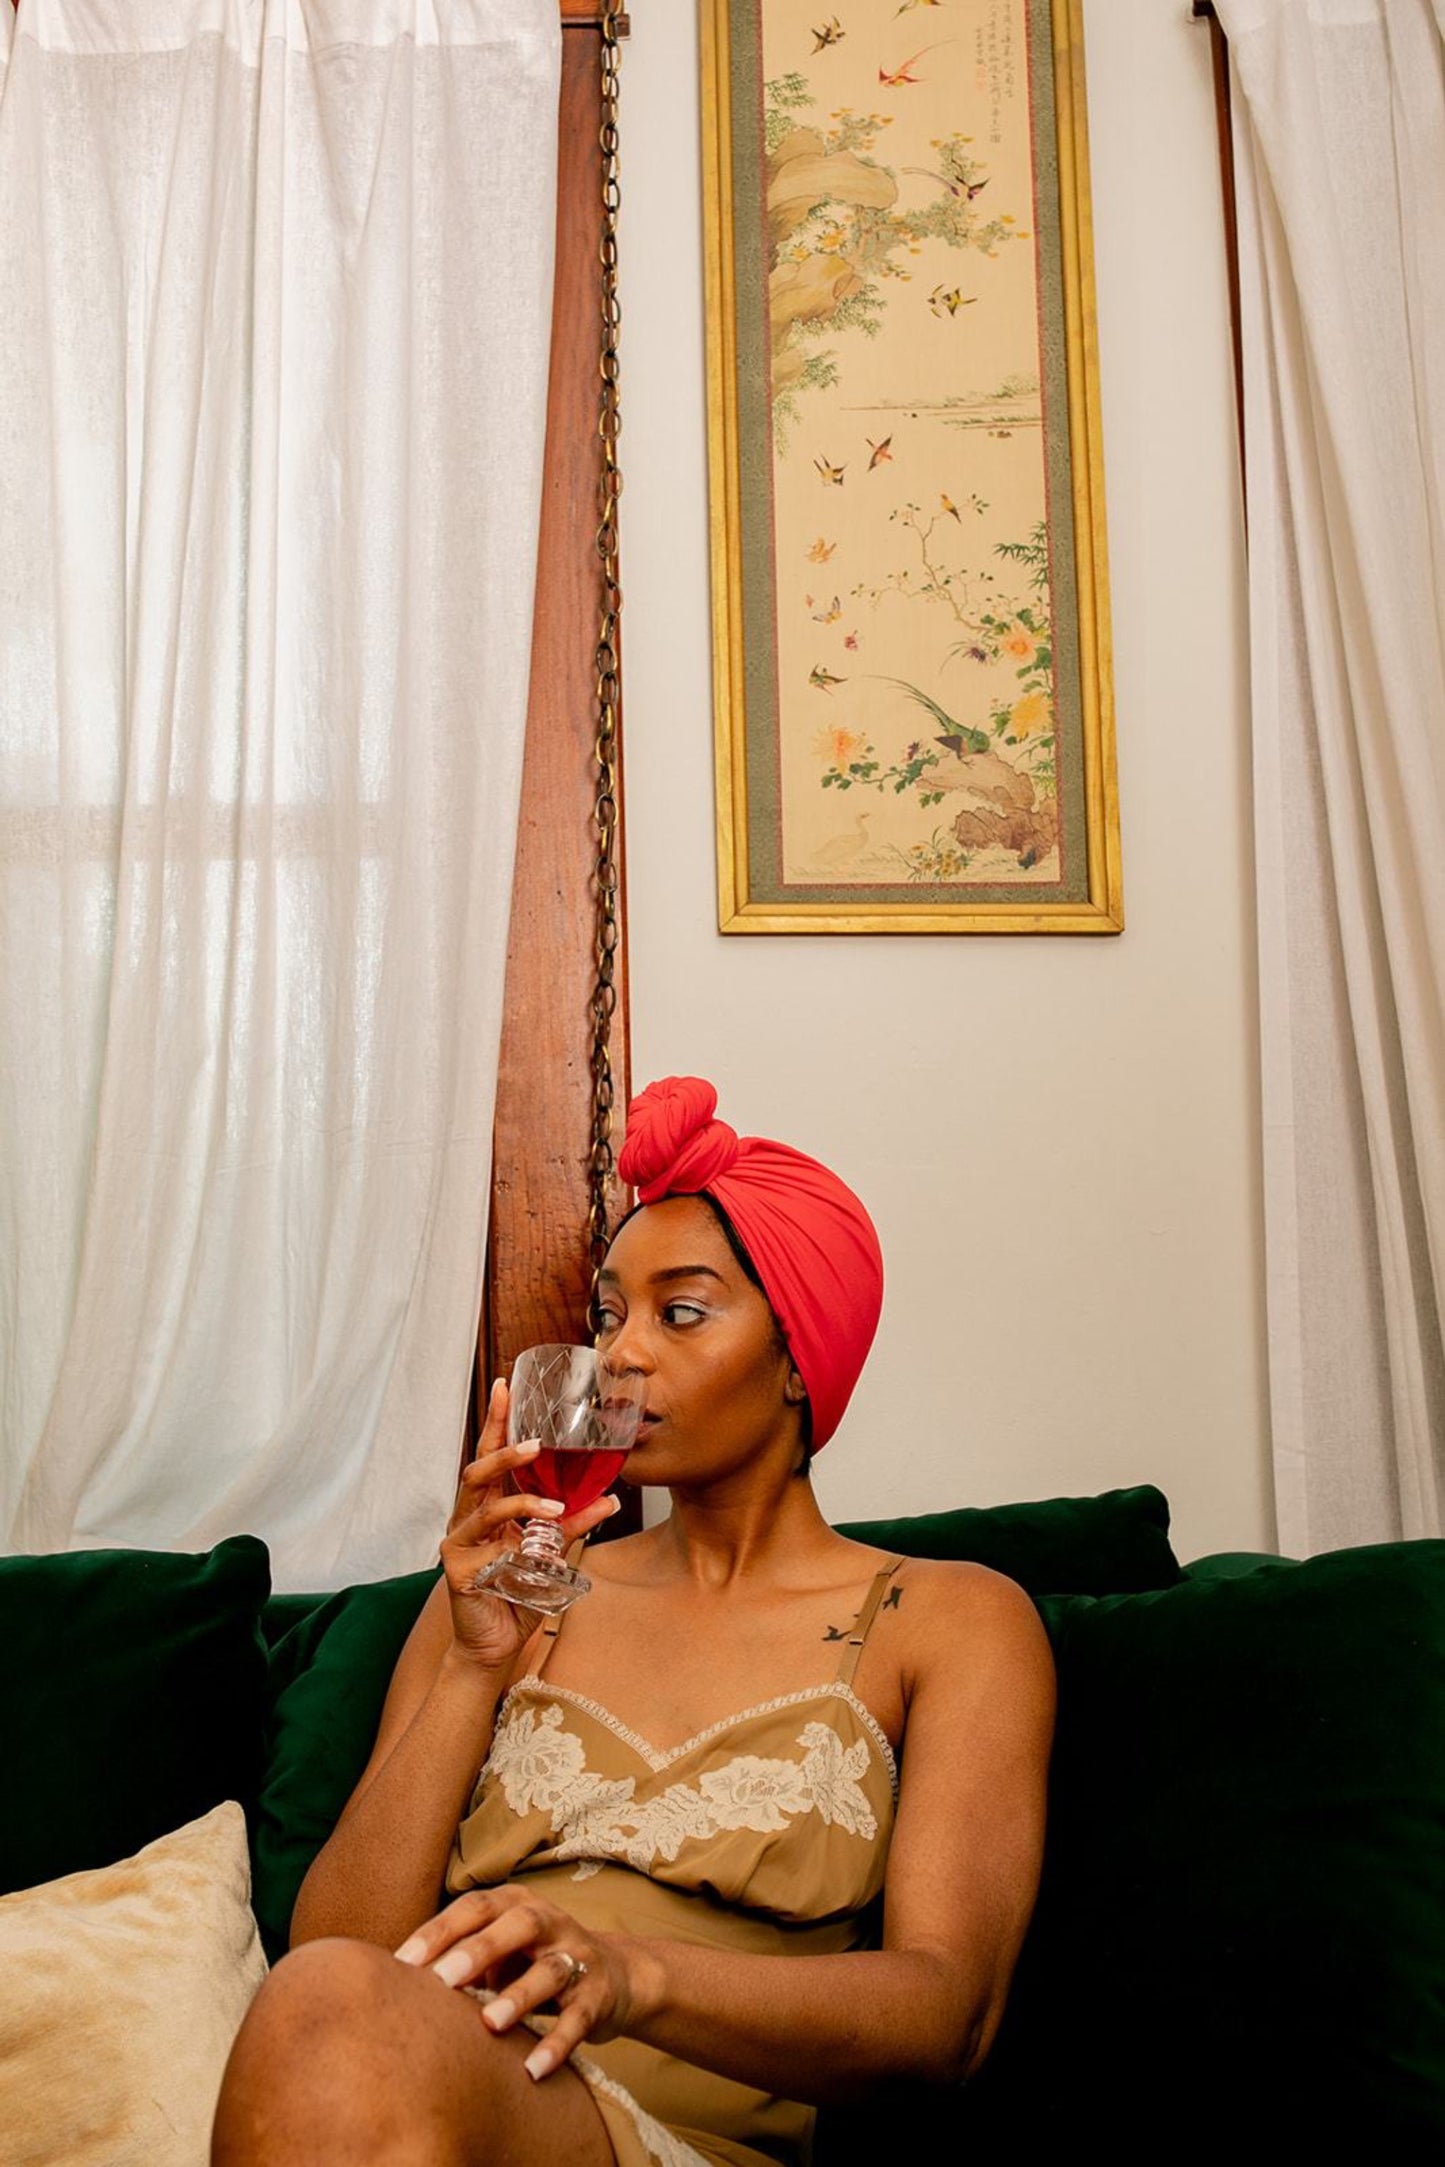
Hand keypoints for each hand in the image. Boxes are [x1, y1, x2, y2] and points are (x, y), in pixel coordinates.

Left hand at [394, 1886, 638, 2077]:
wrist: (614, 1976)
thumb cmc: (532, 1962)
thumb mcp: (499, 1951)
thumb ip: (460, 1960)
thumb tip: (399, 1982)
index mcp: (517, 1904)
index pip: (475, 1908)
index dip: (440, 1931)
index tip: (404, 1962)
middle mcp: (551, 1923)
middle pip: (518, 1925)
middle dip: (481, 1949)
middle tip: (444, 1978)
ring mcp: (578, 1957)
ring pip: (551, 1971)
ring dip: (520, 1995)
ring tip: (490, 2023)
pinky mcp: (597, 1996)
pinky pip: (578, 2020)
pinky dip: (557, 2044)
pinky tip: (533, 2069)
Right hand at [440, 1380, 620, 1673]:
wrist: (494, 1645)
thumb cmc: (517, 1595)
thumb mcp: (552, 1554)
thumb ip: (573, 1525)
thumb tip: (610, 1499)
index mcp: (489, 1507)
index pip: (491, 1455)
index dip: (497, 1421)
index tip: (506, 1385)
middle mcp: (469, 1517)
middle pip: (478, 1468)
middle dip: (500, 1445)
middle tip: (533, 1438)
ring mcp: (459, 1540)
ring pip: (482, 1502)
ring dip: (519, 1498)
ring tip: (552, 1503)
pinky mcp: (458, 1566)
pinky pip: (487, 1542)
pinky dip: (514, 1536)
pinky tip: (536, 1540)